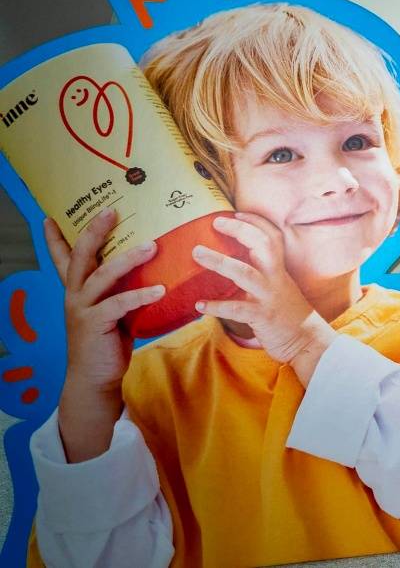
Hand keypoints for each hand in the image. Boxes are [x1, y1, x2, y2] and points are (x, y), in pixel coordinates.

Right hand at [46, 208, 165, 460]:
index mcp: (77, 289)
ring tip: (151, 246)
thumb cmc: (107, 340)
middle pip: (80, 256)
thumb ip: (120, 289)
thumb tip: (151, 266)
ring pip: (101, 275)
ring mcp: (83, 309)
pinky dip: (140, 295)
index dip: (54, 238)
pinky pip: (118, 304)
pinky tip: (160, 290)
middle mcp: (75, 295)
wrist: (95, 378)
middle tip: (111, 211)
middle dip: (95, 232)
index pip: (62, 258)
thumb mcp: (112, 309)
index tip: (49, 217)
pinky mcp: (96, 324)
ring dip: (127, 259)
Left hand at [192, 213, 334, 382]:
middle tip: (216, 223)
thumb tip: (235, 265)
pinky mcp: (262, 317)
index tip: (235, 213)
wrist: (308, 342)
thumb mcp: (279, 289)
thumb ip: (263, 275)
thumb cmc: (289, 314)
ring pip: (244, 272)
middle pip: (262, 244)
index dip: (255, 222)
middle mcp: (276, 278)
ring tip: (197, 253)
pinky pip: (236, 309)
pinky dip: (216, 306)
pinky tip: (199, 305)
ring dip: (219, 261)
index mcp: (279, 270)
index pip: (272, 237)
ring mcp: (269, 296)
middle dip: (239, 230)